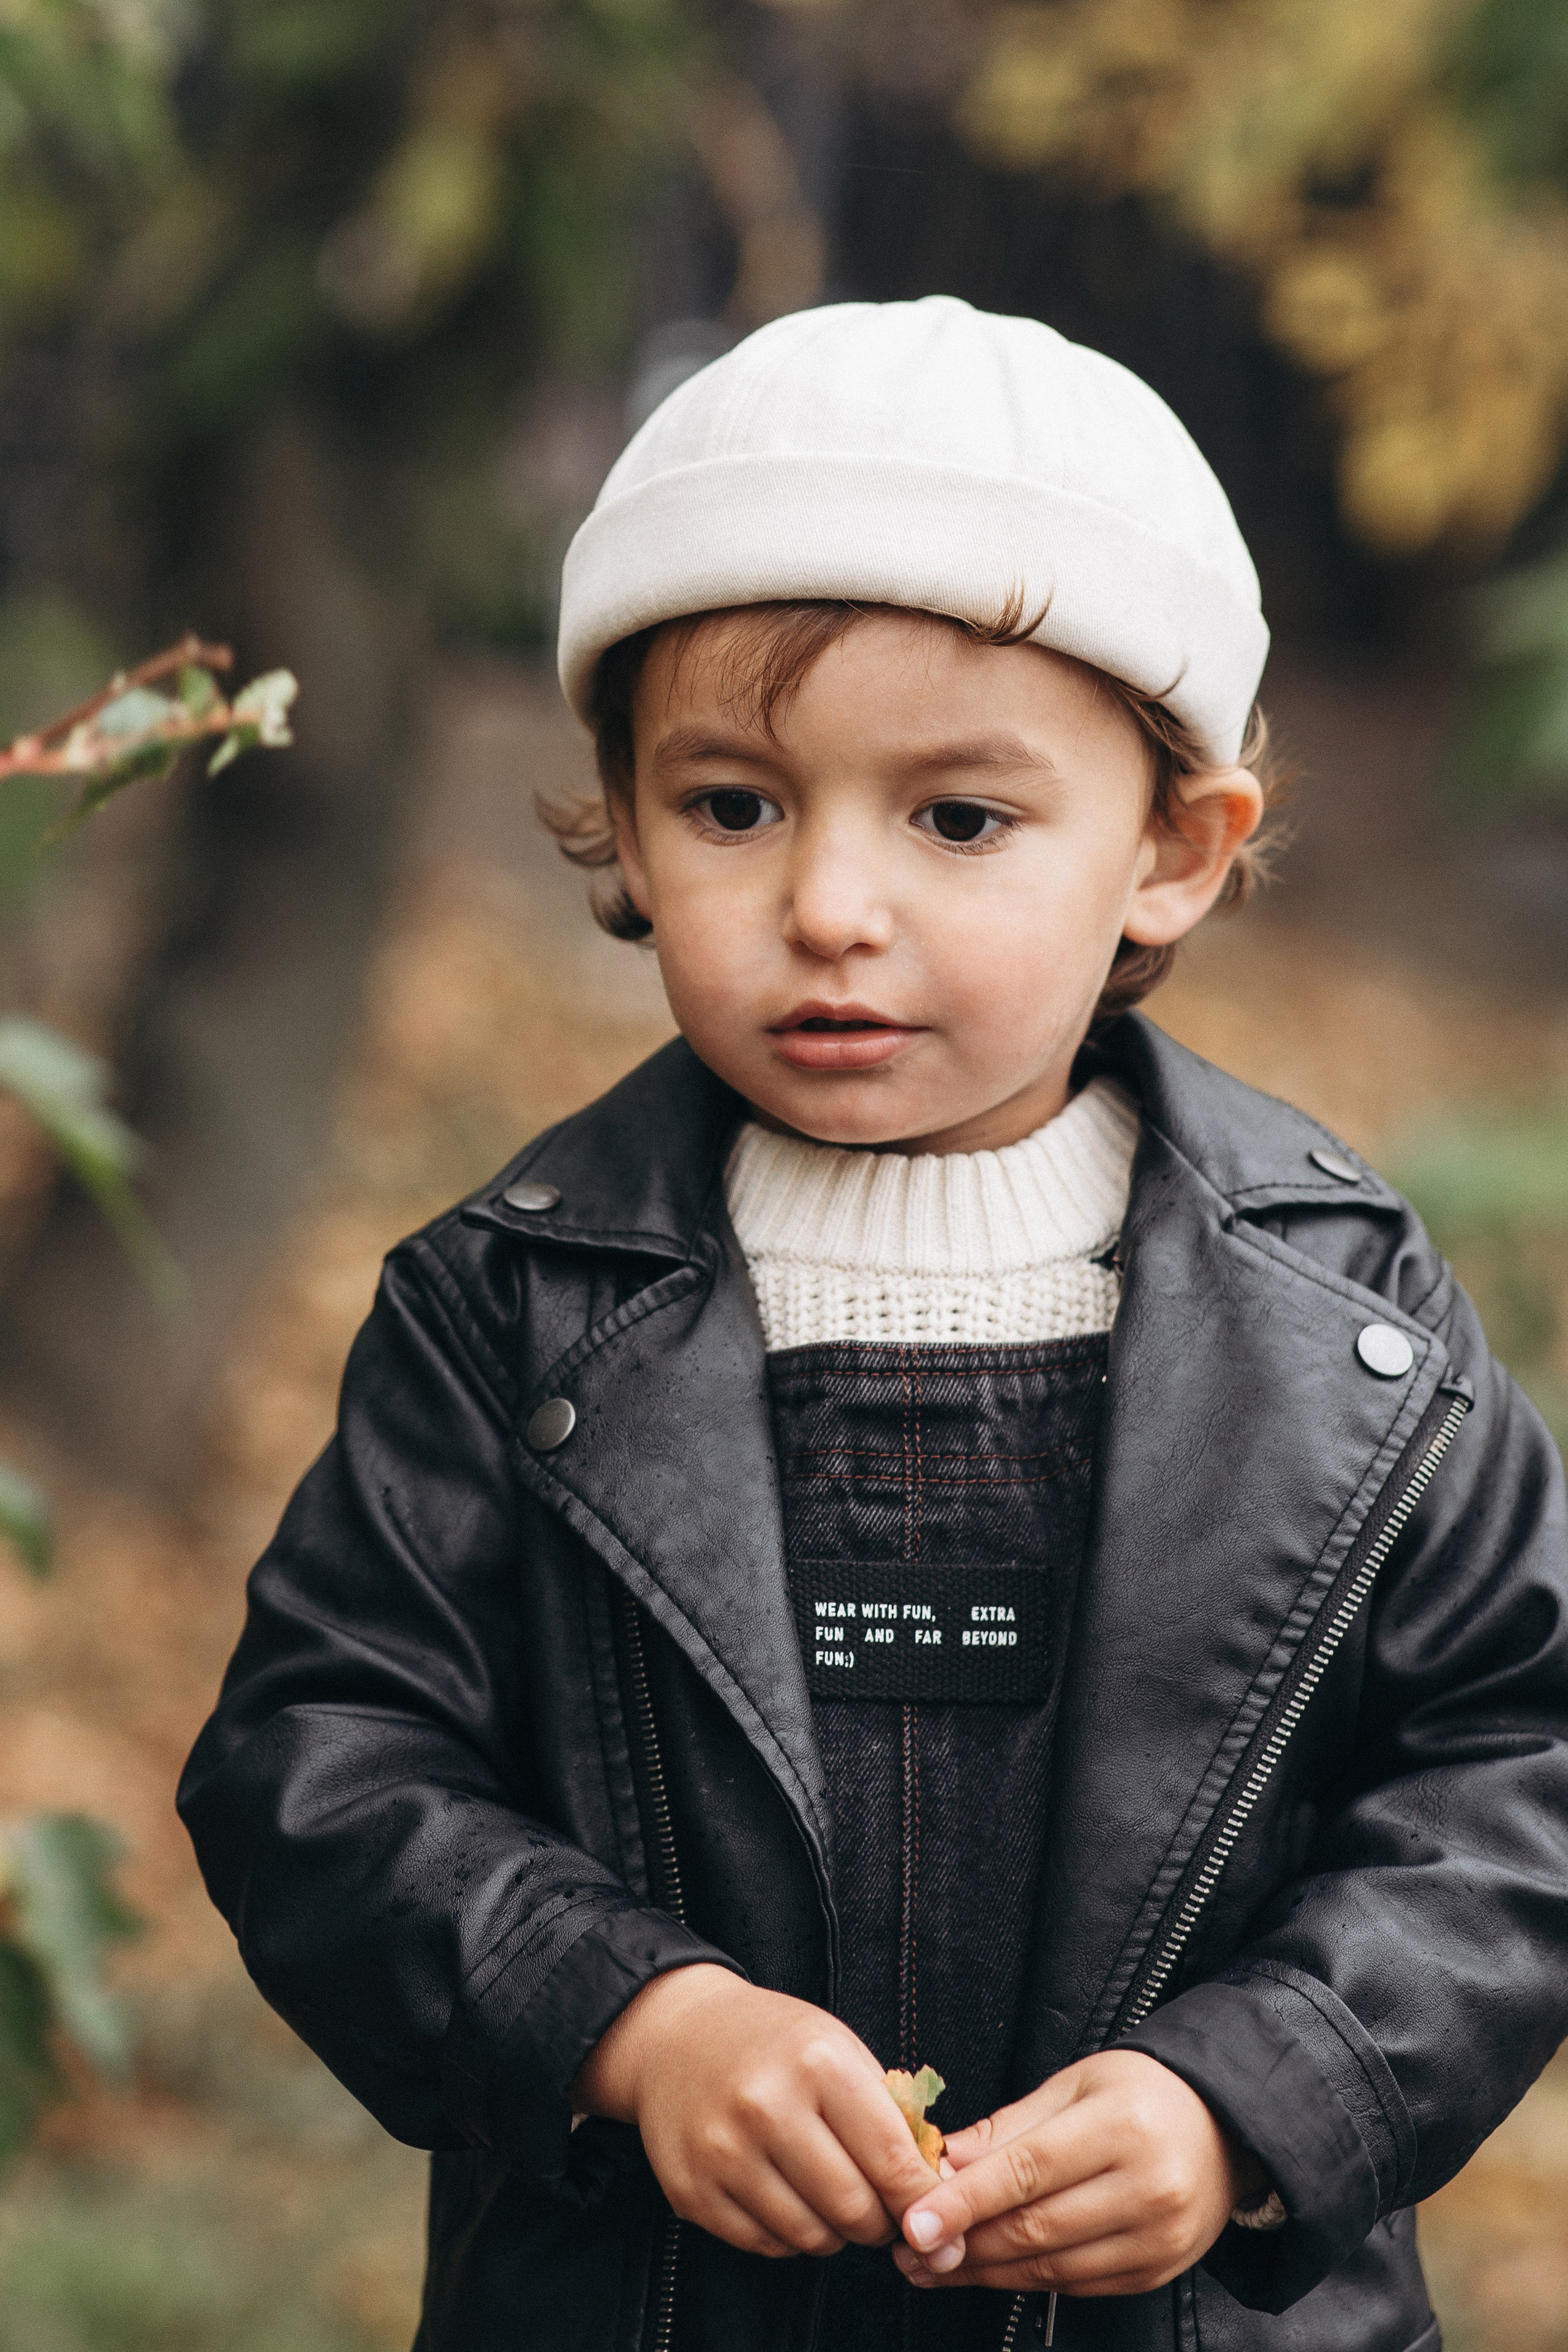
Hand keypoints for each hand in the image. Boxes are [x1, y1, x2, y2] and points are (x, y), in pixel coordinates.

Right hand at [571, 1964, 939, 2259]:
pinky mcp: (693, 2191)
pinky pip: (765, 2246)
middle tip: (882, 2212)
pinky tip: (789, 2200)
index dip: (921, 2199)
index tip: (934, 2215)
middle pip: (854, 2209)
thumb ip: (888, 2114)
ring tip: (833, 2201)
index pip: (892, 2160)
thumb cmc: (775, 2043)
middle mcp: (767, 2107)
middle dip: (880, 2222)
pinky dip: (790, 2235)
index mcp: (816, 2064)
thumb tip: (936, 2191)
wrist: (678, 2034)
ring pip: (811, 2237)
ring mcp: (723, 2153)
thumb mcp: (839, 2049)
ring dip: (836, 2233)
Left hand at [893, 2050, 1259, 2297]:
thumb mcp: (1076, 2084)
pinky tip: (989, 2268)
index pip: (1028, 2172)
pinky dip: (1026, 2279)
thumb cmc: (1143, 2093)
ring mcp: (1156, 2239)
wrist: (1225, 2126)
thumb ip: (1008, 2126)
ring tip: (934, 2264)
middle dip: (963, 2243)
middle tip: (909, 2248)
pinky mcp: (1155, 2271)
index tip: (914, 2222)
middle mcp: (1146, 2189)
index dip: (965, 2201)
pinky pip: (1076, 2286)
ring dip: (984, 2271)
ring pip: (1050, 2267)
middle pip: (1035, 2228)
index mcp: (1122, 2127)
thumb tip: (944, 2159)